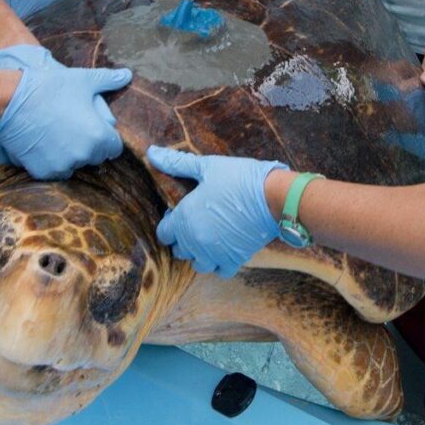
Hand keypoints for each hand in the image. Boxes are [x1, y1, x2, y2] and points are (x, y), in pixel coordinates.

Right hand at [0, 44, 131, 179]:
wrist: (11, 99)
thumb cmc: (51, 87)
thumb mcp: (83, 80)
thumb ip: (109, 80)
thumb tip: (127, 74)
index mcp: (98, 136)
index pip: (114, 147)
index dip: (106, 137)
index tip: (93, 127)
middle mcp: (83, 155)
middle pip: (95, 157)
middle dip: (88, 146)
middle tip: (74, 128)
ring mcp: (62, 166)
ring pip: (74, 165)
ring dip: (70, 156)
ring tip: (58, 135)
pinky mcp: (42, 172)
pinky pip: (55, 171)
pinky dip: (51, 161)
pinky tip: (45, 144)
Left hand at [147, 146, 287, 276]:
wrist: (273, 197)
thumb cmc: (238, 178)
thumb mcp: (206, 166)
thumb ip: (177, 163)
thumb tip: (151, 153)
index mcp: (184, 219)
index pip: (163, 233)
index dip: (169, 221)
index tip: (180, 210)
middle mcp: (196, 242)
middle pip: (178, 250)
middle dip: (183, 237)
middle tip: (196, 219)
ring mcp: (215, 254)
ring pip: (197, 263)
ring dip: (199, 252)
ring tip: (209, 235)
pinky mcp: (235, 260)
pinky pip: (220, 271)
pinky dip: (219, 263)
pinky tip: (224, 247)